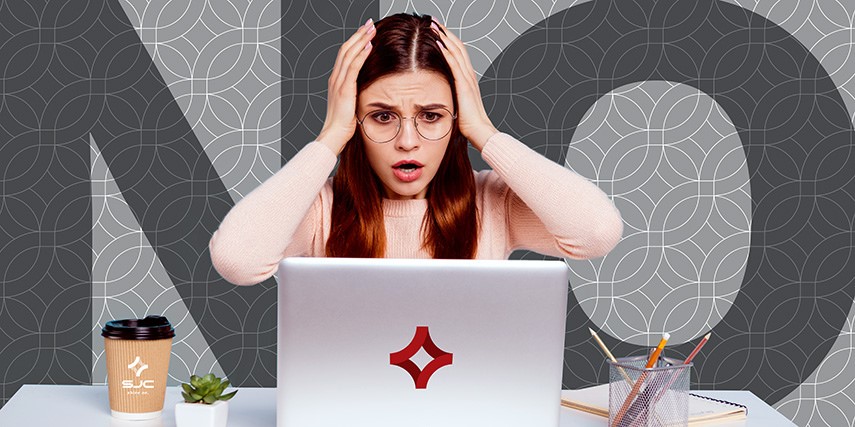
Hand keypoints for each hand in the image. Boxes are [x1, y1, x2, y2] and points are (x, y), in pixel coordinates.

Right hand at [317, 18, 375, 154]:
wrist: (333, 136)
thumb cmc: (343, 125)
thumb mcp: (350, 105)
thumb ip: (355, 94)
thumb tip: (367, 89)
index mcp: (336, 81)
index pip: (345, 55)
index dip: (355, 42)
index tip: (365, 32)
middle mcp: (335, 78)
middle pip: (346, 49)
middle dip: (358, 35)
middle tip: (369, 23)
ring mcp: (338, 83)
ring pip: (349, 54)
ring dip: (361, 40)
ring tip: (371, 29)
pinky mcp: (344, 89)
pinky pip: (353, 67)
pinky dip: (361, 54)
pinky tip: (369, 46)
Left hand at [430, 18, 498, 150]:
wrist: (479, 130)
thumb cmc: (468, 121)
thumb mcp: (458, 102)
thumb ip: (451, 93)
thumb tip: (440, 90)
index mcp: (468, 78)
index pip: (458, 52)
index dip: (448, 39)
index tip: (437, 30)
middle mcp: (469, 74)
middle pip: (458, 46)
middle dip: (445, 32)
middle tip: (434, 20)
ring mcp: (468, 79)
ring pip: (456, 51)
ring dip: (444, 37)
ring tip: (434, 26)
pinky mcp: (464, 85)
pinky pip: (454, 64)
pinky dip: (447, 51)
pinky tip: (439, 43)